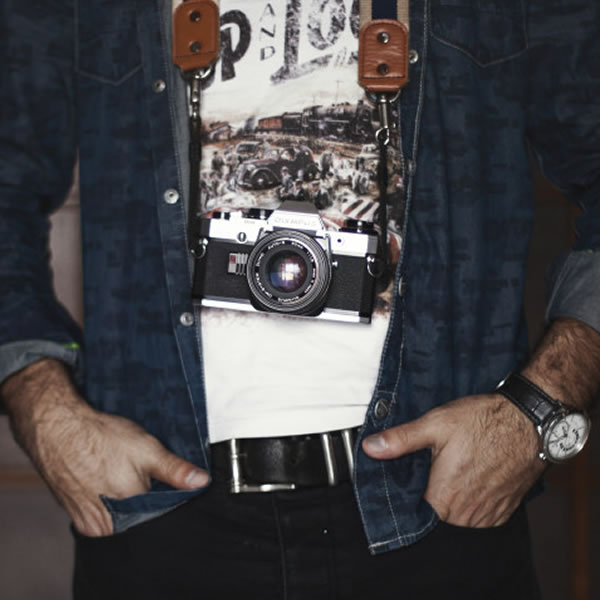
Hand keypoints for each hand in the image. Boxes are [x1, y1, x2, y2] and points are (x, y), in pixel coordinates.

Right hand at [2, 360, 208, 536]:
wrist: (58, 429)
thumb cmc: (100, 438)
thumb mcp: (147, 449)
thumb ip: (175, 470)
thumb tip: (202, 482)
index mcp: (129, 514)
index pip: (162, 516)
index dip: (169, 498)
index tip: (167, 481)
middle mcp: (107, 527)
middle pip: (142, 519)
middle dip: (149, 498)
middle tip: (139, 472)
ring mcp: (90, 524)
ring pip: (124, 518)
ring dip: (130, 499)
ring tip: (122, 473)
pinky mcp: (79, 518)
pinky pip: (106, 516)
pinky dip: (112, 500)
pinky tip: (110, 478)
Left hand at [362, 394, 544, 527]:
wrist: (530, 420)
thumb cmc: (484, 421)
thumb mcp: (436, 424)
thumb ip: (401, 440)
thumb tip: (371, 448)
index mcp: (445, 497)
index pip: (414, 515)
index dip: (405, 500)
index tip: (405, 484)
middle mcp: (466, 515)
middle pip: (435, 517)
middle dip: (428, 497)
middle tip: (428, 471)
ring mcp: (487, 515)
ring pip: (457, 518)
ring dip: (450, 501)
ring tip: (449, 473)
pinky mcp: (504, 511)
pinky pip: (478, 516)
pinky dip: (470, 502)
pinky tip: (468, 478)